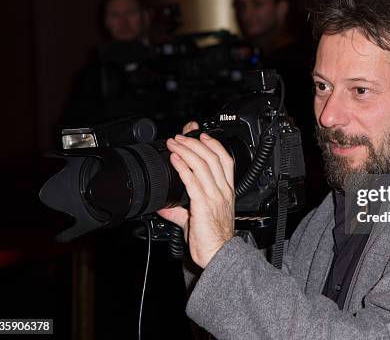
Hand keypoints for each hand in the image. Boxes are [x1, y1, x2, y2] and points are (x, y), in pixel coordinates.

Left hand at [157, 121, 234, 268]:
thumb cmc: (212, 239)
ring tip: (174, 142)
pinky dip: (182, 166)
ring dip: (186, 150)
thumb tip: (163, 206)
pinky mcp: (203, 203)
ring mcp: (214, 196)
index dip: (214, 144)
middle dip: (195, 142)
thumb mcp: (196, 220)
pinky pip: (192, 179)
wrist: (218, 254)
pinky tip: (174, 158)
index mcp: (226, 191)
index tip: (202, 135)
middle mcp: (222, 190)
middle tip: (180, 135)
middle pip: (212, 157)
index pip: (225, 160)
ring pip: (202, 164)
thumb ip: (180, 211)